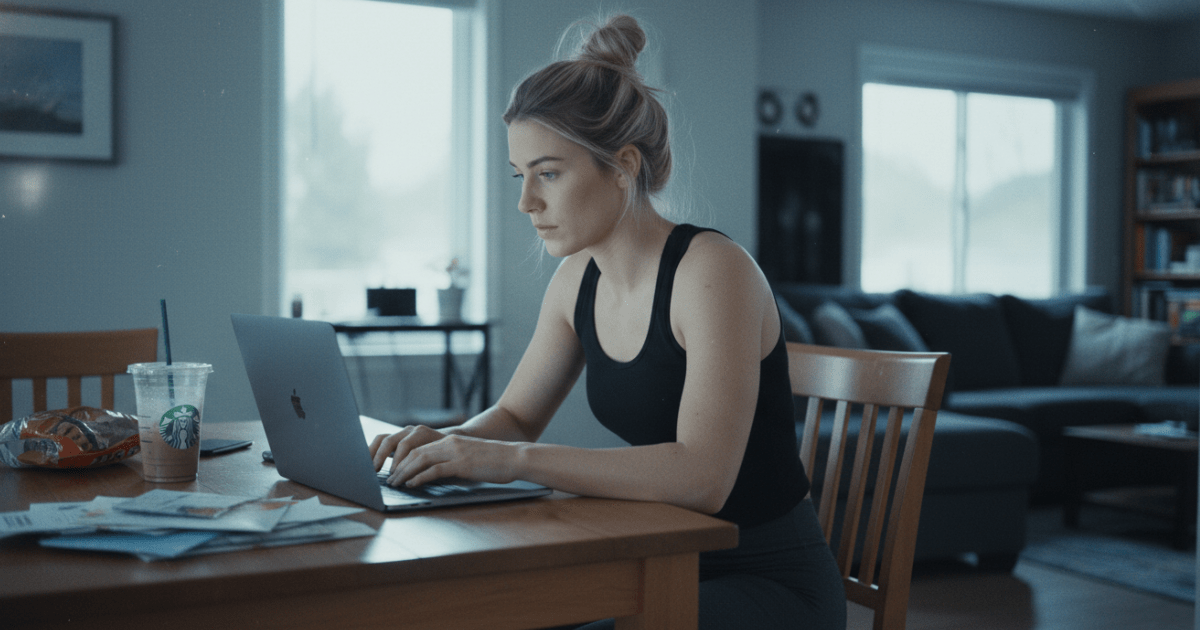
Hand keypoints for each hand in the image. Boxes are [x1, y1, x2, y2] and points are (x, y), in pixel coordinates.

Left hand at [370, 426, 519, 487]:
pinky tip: (412, 484)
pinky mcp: (461, 464)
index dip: (403, 460)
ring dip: (404, 472)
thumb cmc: (495, 461)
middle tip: (388, 479)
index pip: (419, 448)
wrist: (515, 458)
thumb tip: (436, 474)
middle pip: (415, 453)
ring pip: (421, 460)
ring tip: (395, 483)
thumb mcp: (469, 457)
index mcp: (451, 441)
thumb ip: (452, 461)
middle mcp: (450, 444)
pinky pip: (435, 470)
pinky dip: (420, 477)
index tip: (394, 471)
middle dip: (398, 467)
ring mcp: (455, 453)